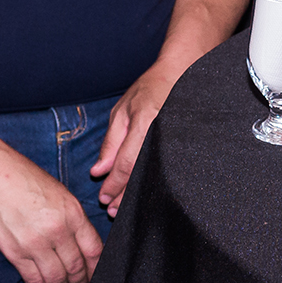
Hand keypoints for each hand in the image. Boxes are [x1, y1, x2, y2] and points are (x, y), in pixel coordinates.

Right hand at [0, 137, 104, 282]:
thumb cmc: (18, 175)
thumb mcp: (57, 191)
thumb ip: (70, 216)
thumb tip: (79, 239)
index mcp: (72, 213)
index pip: (94, 249)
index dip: (98, 268)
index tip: (97, 276)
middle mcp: (58, 230)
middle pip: (77, 267)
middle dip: (80, 282)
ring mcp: (36, 243)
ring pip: (56, 278)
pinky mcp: (15, 252)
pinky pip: (33, 280)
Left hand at [91, 61, 188, 216]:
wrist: (182, 72)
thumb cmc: (150, 88)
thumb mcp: (122, 111)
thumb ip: (110, 143)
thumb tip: (98, 171)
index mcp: (145, 122)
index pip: (126, 163)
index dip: (113, 184)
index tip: (103, 197)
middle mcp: (161, 133)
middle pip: (140, 173)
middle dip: (124, 194)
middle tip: (111, 210)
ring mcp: (175, 139)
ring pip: (153, 174)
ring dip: (137, 193)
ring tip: (123, 207)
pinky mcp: (183, 143)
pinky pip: (165, 168)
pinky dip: (151, 181)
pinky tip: (143, 192)